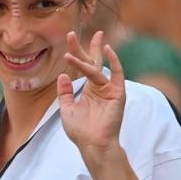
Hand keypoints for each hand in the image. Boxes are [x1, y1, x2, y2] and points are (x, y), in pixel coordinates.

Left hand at [58, 30, 126, 165]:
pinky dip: (114, 62)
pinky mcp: (118, 93)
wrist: (92, 145)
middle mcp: (99, 86)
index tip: (68, 39)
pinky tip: (108, 50)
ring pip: (96, 69)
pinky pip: (118, 74)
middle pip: (92, 62)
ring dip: (85, 59)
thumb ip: (65, 92)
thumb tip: (62, 75)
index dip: (75, 53)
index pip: (83, 66)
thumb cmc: (81, 131)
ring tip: (71, 49)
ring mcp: (109, 89)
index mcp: (89, 89)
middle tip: (70, 34)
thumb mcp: (67, 109)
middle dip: (82, 48)